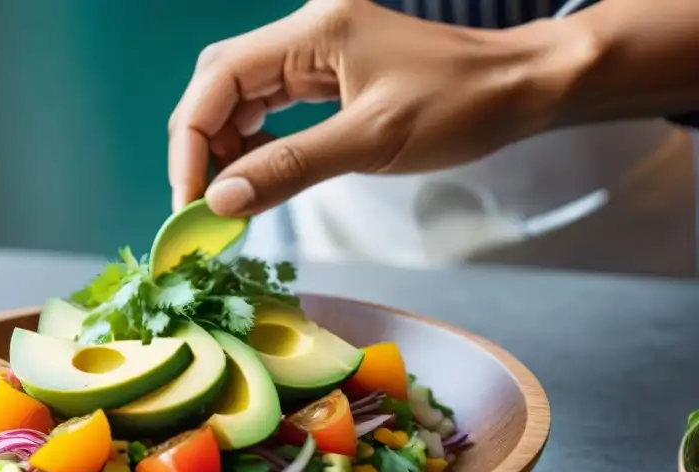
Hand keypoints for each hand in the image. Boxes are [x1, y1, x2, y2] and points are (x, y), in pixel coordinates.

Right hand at [168, 0, 584, 216]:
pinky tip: (257, 178)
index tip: (189, 198)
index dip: (193, 140)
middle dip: (203, 145)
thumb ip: (289, 168)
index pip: (220, 77)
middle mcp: (305, 31)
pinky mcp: (328, 74)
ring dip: (227, 150)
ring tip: (227, 199)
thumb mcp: (370, 142)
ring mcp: (316, 51)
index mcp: (312, 30)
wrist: (519, 89)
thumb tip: (221, 201)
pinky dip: (257, 146)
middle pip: (221, 84)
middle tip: (200, 205)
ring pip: (242, 98)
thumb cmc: (458, 107)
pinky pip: (272, 108)